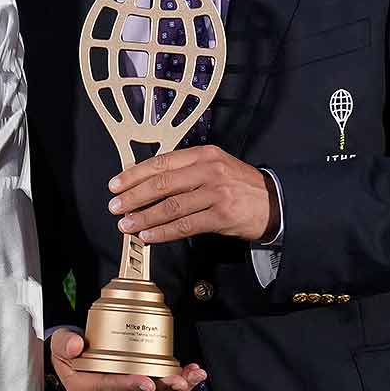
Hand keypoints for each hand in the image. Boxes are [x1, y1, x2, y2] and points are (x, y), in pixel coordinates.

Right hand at [50, 328, 205, 390]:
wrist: (72, 371)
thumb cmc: (69, 356)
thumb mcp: (59, 343)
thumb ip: (64, 342)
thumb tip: (75, 345)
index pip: (109, 388)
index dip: (130, 384)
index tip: (149, 379)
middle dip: (162, 388)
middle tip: (181, 377)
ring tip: (192, 376)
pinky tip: (188, 382)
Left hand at [108, 144, 278, 244]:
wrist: (274, 202)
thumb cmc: (238, 185)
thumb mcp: (214, 166)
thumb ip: (184, 170)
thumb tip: (145, 181)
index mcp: (203, 154)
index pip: (161, 162)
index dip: (135, 174)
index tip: (116, 184)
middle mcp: (209, 170)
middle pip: (162, 184)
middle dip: (134, 196)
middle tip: (115, 206)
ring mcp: (216, 193)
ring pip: (171, 207)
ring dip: (144, 217)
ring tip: (127, 224)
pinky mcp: (222, 216)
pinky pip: (186, 226)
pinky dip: (163, 232)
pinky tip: (149, 236)